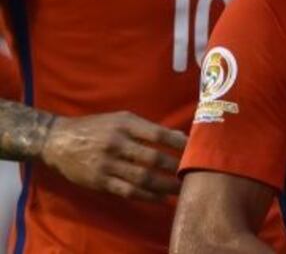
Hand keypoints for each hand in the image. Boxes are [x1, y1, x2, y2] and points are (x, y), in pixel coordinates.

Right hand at [40, 111, 186, 200]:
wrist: (57, 141)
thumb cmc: (96, 127)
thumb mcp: (121, 119)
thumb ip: (148, 128)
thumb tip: (179, 137)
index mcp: (125, 124)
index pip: (159, 134)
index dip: (180, 144)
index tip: (196, 149)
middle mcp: (116, 143)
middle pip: (153, 158)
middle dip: (176, 167)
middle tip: (193, 172)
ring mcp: (107, 164)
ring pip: (142, 178)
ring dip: (165, 185)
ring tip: (181, 188)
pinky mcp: (99, 181)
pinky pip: (127, 191)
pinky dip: (147, 196)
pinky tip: (160, 198)